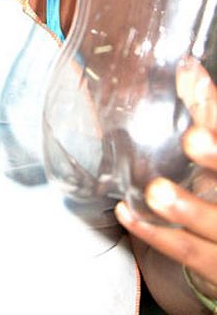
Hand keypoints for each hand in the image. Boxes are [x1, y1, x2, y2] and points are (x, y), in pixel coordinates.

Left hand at [116, 58, 216, 298]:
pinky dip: (154, 233)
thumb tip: (188, 67)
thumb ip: (206, 112)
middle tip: (193, 138)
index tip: (200, 108)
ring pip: (216, 227)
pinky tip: (126, 213)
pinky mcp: (216, 266)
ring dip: (187, 208)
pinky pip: (187, 252)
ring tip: (156, 191)